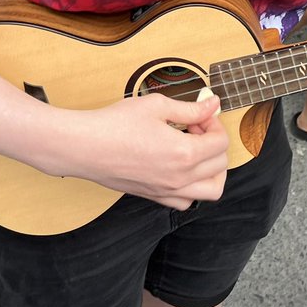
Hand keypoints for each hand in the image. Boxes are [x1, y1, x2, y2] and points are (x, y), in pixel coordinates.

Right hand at [66, 94, 228, 210]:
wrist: (85, 147)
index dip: (214, 123)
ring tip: (196, 151)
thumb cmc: (115, 124)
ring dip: (213, 170)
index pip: (221, 143)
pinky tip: (180, 167)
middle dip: (214, 142)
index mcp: (184, 154)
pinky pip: (186, 201)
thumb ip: (191, 108)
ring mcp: (167, 191)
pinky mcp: (154, 196)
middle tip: (196, 127)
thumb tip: (213, 104)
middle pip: (220, 165)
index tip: (200, 114)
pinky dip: (193, 188)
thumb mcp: (157, 106)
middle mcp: (179, 178)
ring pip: (211, 190)